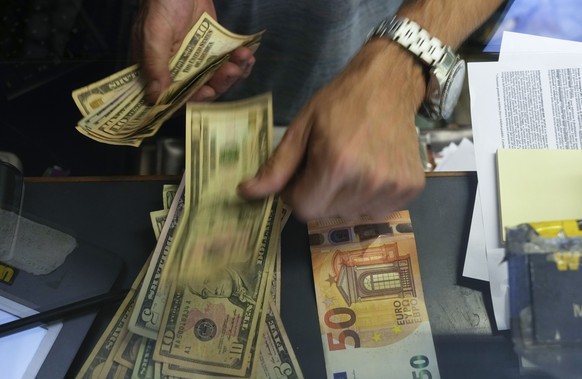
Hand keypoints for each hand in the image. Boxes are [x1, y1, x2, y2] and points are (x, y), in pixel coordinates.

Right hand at [131, 0, 255, 103]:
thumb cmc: (160, 6)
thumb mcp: (154, 35)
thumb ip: (156, 65)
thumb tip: (154, 98)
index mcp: (157, 71)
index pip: (175, 97)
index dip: (193, 100)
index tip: (207, 92)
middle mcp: (178, 71)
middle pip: (202, 91)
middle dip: (220, 83)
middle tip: (232, 70)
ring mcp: (197, 62)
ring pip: (218, 79)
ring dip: (233, 73)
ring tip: (243, 57)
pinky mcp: (213, 51)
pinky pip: (227, 64)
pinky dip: (240, 64)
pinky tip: (248, 57)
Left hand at [237, 41, 426, 220]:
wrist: (389, 84)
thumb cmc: (340, 102)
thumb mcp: (302, 128)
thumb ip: (276, 166)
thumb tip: (245, 193)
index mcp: (336, 165)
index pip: (302, 209)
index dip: (295, 193)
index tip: (302, 173)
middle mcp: (367, 182)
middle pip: (326, 213)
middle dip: (317, 194)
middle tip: (325, 165)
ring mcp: (392, 188)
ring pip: (350, 214)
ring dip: (342, 198)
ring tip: (349, 166)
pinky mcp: (410, 189)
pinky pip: (376, 211)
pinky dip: (366, 198)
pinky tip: (369, 171)